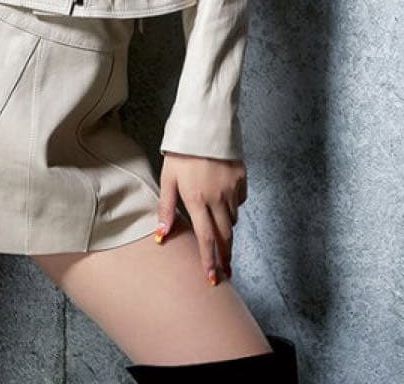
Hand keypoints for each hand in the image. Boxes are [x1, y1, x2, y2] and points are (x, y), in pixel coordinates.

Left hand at [156, 152, 246, 284]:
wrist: (205, 125)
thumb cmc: (181, 153)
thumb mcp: (168, 179)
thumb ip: (166, 208)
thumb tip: (161, 236)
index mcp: (197, 200)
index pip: (206, 239)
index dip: (209, 261)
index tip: (213, 278)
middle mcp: (217, 198)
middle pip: (225, 236)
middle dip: (225, 256)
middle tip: (226, 271)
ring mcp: (232, 189)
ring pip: (233, 219)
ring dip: (227, 230)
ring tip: (220, 232)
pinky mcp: (242, 179)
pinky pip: (240, 201)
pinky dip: (233, 206)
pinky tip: (225, 201)